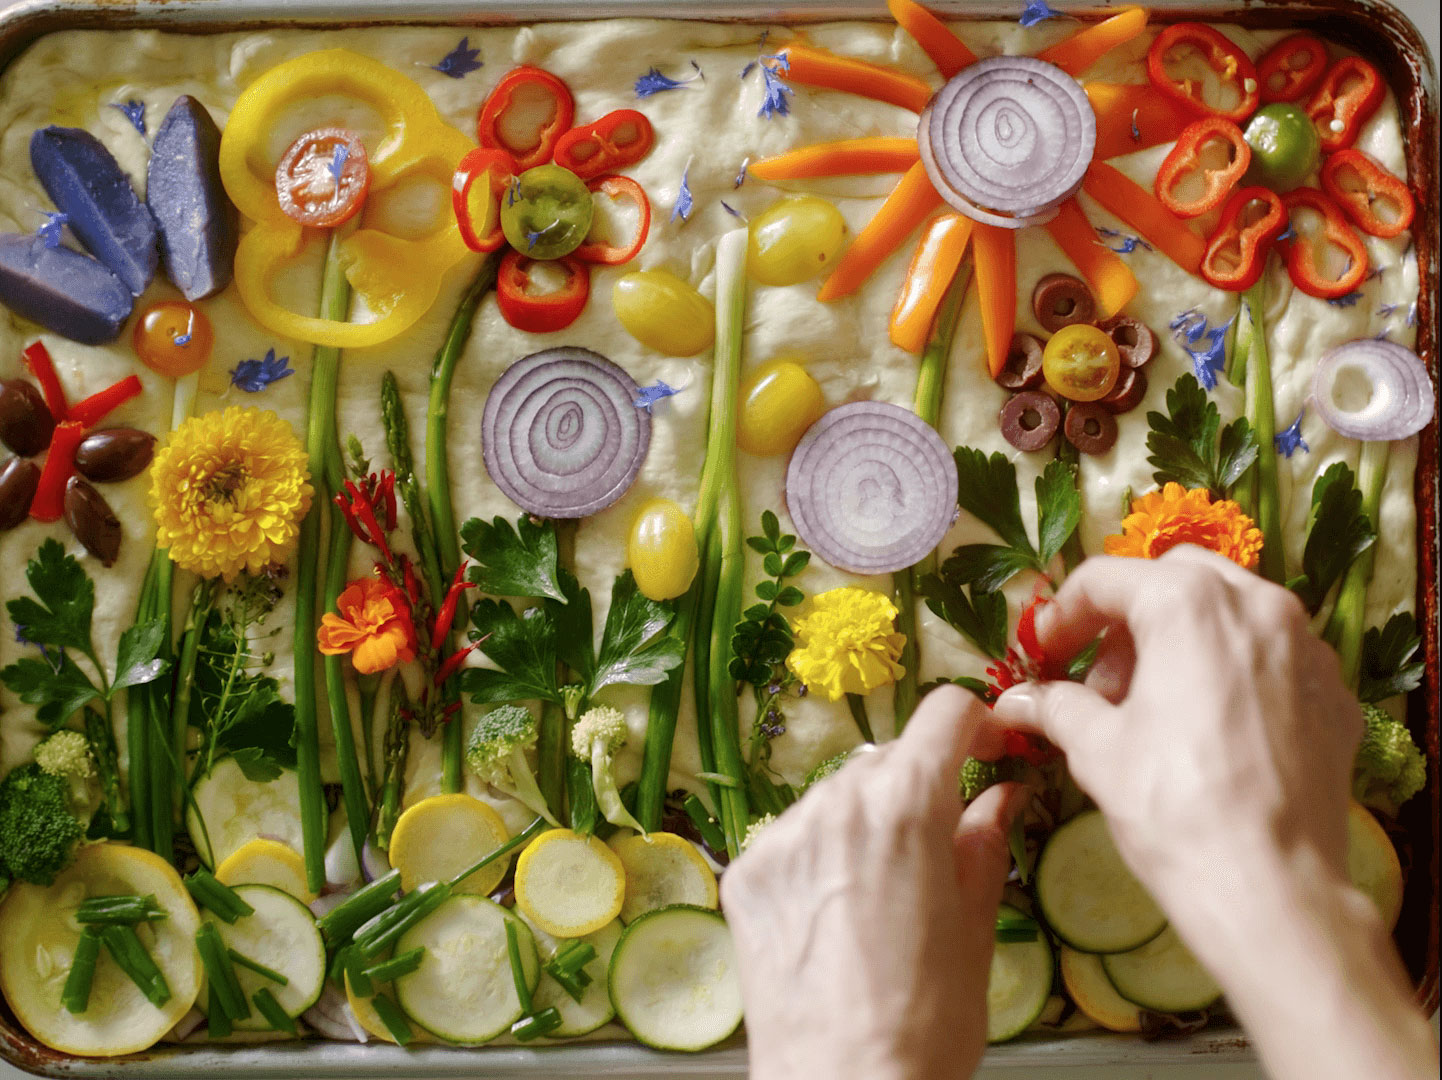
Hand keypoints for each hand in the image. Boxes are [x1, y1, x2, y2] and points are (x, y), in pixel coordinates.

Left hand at [721, 685, 1029, 1079]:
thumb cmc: (927, 1018)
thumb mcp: (975, 924)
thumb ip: (985, 839)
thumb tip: (1002, 793)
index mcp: (906, 804)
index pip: (944, 712)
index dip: (978, 722)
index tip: (991, 746)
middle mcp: (837, 802)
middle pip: (888, 756)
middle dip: (921, 780)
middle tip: (940, 834)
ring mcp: (783, 834)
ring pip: (836, 794)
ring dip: (865, 816)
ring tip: (882, 884)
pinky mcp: (747, 870)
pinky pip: (792, 835)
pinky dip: (819, 851)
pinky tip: (834, 907)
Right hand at [993, 546, 1435, 1079]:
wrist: (1271, 886)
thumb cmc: (1171, 805)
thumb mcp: (1095, 749)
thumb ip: (1055, 706)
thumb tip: (1015, 702)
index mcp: (1188, 603)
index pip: (1106, 579)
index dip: (1062, 615)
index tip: (1044, 656)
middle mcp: (1257, 604)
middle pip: (1175, 579)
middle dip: (1129, 618)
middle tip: (1100, 680)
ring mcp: (1307, 648)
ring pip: (1232, 612)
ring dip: (1183, 640)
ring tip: (1154, 706)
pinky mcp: (1335, 695)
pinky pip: (1273, 659)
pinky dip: (1234, 673)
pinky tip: (1211, 730)